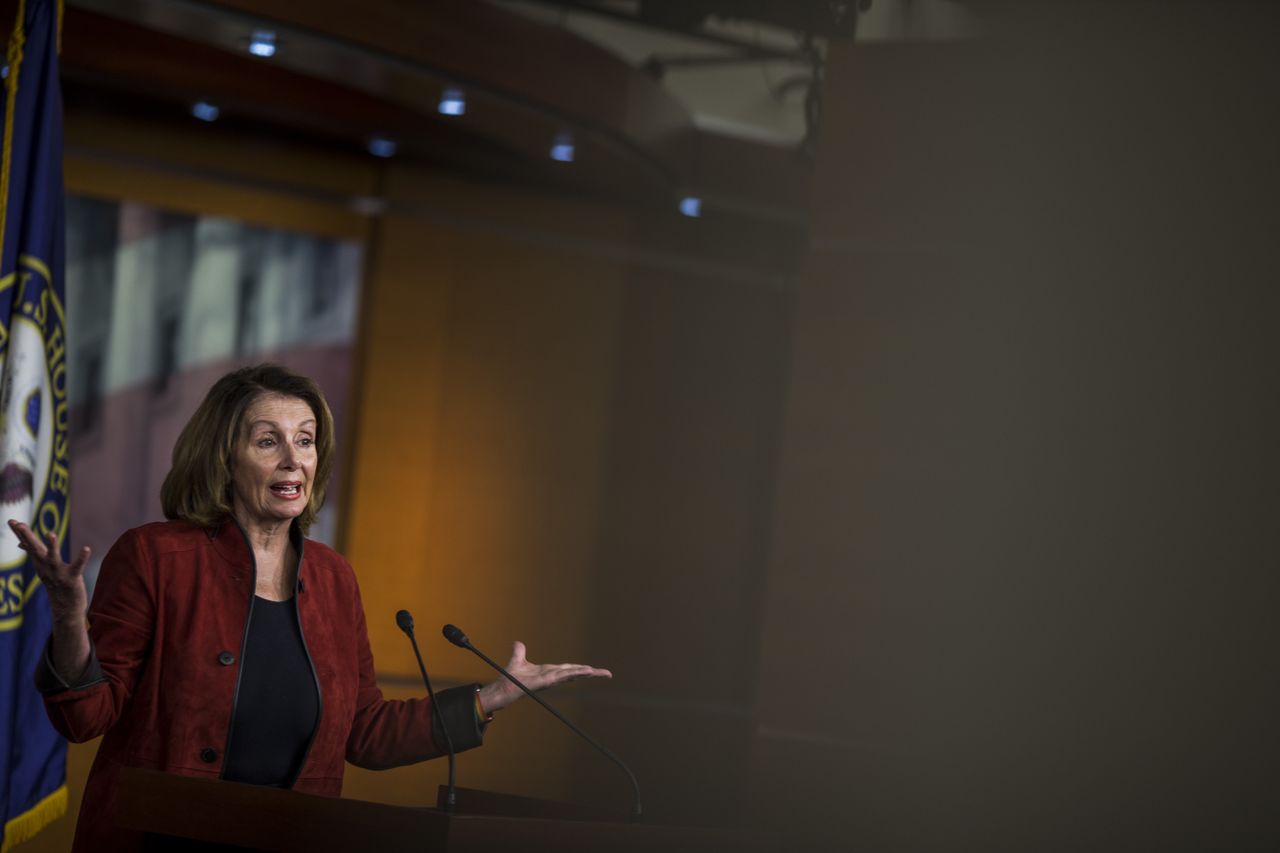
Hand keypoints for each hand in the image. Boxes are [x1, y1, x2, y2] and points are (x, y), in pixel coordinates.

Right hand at [8, 520, 91, 622]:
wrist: (65, 608)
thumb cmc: (55, 584)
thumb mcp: (42, 568)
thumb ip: (34, 555)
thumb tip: (21, 544)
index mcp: (40, 563)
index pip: (28, 545)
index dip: (20, 533)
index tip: (11, 520)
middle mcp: (46, 567)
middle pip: (35, 549)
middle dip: (26, 536)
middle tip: (19, 523)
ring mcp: (58, 573)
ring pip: (53, 558)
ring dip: (52, 546)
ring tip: (50, 533)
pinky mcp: (72, 579)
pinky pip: (77, 567)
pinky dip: (82, 558)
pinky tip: (86, 548)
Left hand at [478, 641, 611, 713]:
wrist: (503, 688)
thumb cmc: (510, 678)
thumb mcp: (517, 660)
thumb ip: (519, 652)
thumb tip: (518, 643)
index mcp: (549, 671)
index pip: (569, 669)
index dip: (581, 669)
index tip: (593, 669)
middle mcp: (552, 676)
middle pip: (575, 672)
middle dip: (591, 673)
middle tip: (606, 673)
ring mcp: (551, 679)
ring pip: (573, 674)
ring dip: (587, 673)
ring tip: (601, 673)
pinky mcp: (547, 681)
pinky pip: (564, 676)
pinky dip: (576, 673)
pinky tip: (586, 672)